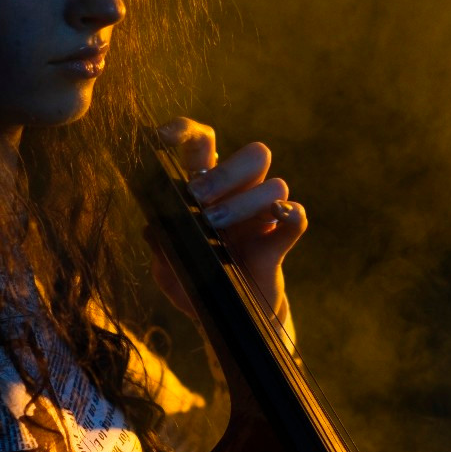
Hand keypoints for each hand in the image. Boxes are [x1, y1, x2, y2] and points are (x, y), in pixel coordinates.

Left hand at [152, 119, 305, 322]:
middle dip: (224, 173)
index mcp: (206, 188)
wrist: (226, 320)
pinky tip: (275, 218)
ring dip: (243, 203)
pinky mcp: (278, 241)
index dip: (186, 131)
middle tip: (198, 199)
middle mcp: (239, 194)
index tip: (164, 136)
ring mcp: (263, 216)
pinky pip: (297, 217)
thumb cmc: (195, 283)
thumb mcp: (169, 270)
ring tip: (215, 227)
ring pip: (275, 185)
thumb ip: (162, 249)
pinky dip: (290, 215)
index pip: (203, 143)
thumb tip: (154, 228)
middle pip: (254, 156)